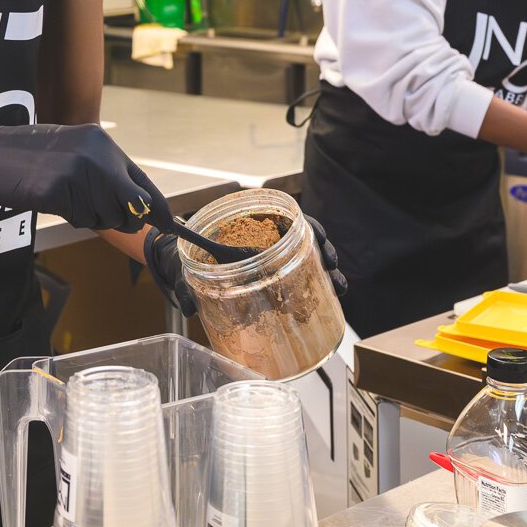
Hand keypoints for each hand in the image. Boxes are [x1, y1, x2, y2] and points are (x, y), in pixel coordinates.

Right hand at [0, 118, 166, 232]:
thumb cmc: (27, 156)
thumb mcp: (72, 152)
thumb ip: (103, 173)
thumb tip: (136, 205)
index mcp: (101, 143)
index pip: (142, 182)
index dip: (156, 208)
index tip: (170, 225)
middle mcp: (96, 155)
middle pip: (131, 207)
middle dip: (121, 219)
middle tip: (93, 210)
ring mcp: (78, 173)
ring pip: (106, 217)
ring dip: (88, 216)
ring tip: (63, 195)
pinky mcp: (58, 192)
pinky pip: (80, 219)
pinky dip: (69, 216)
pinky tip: (50, 198)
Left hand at [143, 212, 348, 315]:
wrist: (190, 264)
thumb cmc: (193, 257)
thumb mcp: (190, 268)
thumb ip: (189, 287)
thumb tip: (189, 308)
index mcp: (254, 224)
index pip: (289, 218)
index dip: (308, 227)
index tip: (318, 238)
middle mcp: (270, 239)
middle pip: (307, 239)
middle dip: (324, 250)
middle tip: (332, 265)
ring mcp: (277, 258)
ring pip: (310, 259)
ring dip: (327, 271)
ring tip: (338, 287)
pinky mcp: (279, 276)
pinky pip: (304, 277)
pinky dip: (319, 286)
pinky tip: (330, 299)